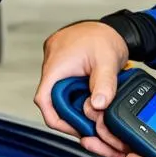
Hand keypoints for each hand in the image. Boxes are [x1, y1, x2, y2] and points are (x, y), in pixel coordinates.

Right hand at [33, 21, 129, 156]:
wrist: (111, 27)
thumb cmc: (105, 37)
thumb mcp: (108, 60)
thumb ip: (104, 84)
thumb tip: (98, 105)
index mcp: (56, 65)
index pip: (44, 100)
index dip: (56, 119)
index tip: (74, 129)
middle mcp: (52, 67)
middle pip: (54, 102)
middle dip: (72, 114)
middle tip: (91, 122)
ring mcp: (57, 68)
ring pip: (61, 97)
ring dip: (76, 105)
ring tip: (94, 109)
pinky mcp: (65, 70)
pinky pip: (66, 89)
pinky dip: (78, 97)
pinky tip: (91, 99)